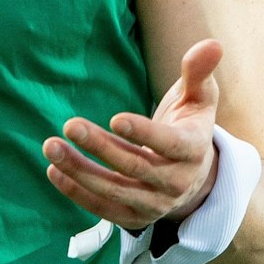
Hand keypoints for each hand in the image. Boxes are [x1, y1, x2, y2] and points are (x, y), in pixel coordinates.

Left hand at [44, 38, 222, 231]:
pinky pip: (102, 209)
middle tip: (69, 125)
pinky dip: (76, 192)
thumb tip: (211, 44)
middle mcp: (175, 183)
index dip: (143, 134)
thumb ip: (199, 73)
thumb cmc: (189, 126)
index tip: (115, 118)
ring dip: (79, 171)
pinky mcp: (134, 219)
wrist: (193, 177)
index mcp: (193, 151)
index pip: (169, 145)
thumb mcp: (199, 99)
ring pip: (114, 191)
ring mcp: (154, 205)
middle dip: (100, 146)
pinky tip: (54, 170)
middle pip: (135, 167)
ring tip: (51, 147)